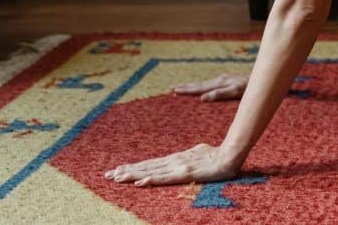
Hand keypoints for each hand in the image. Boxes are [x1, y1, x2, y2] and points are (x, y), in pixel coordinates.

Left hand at [104, 143, 239, 186]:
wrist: (231, 155)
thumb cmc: (217, 155)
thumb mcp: (198, 155)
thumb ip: (188, 158)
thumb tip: (183, 159)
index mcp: (176, 158)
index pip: (150, 163)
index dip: (133, 166)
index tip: (117, 169)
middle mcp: (173, 161)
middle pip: (146, 166)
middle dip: (126, 171)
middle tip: (106, 175)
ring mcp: (178, 167)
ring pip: (151, 171)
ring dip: (133, 174)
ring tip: (117, 177)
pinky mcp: (185, 173)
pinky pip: (165, 178)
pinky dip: (151, 179)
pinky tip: (140, 182)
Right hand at [172, 73, 248, 101]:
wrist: (263, 80)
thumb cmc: (249, 89)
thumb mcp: (234, 92)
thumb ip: (219, 94)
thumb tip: (202, 98)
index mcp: (219, 83)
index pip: (199, 88)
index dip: (187, 90)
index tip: (174, 90)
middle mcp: (220, 80)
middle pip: (200, 84)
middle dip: (187, 87)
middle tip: (173, 88)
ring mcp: (225, 80)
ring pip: (205, 83)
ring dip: (194, 86)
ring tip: (184, 87)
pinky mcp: (229, 81)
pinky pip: (212, 84)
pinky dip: (203, 86)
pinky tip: (204, 88)